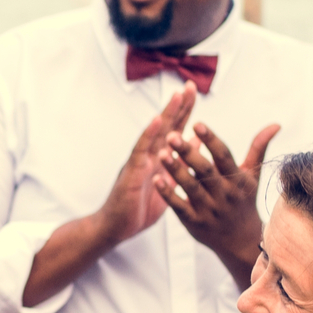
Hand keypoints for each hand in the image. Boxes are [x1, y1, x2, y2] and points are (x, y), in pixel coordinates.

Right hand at [99, 86, 195, 247]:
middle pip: (167, 125)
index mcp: (159, 159)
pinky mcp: (132, 171)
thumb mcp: (168, 185)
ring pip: (155, 133)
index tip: (194, 92)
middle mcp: (149, 155)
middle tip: (190, 85)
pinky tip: (157, 121)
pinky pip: (141, 150)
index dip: (185, 111)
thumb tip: (195, 147)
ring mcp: (140, 161)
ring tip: (178, 96)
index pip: (175, 130)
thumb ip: (180, 165)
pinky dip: (149, 134)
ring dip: (167, 114)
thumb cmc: (139, 208)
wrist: (117, 227)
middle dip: (179, 106)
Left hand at [157, 120, 280, 284]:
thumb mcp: (252, 175)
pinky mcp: (194, 222)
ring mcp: (209, 209)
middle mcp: (224, 194)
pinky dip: (168, 193)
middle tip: (171, 135)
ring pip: (190, 187)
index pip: (223, 156)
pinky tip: (156, 179)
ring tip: (160, 153)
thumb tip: (275, 124)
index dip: (211, 139)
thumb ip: (258, 147)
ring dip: (175, 170)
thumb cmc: (244, 200)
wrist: (241, 241)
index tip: (197, 123)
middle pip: (205, 171)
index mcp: (237, 179)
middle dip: (188, 152)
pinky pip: (179, 206)